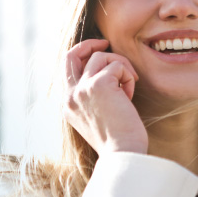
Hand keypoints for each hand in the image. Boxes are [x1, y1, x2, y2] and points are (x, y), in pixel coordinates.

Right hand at [64, 39, 147, 154]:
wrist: (123, 154)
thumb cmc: (117, 140)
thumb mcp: (96, 117)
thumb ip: (92, 96)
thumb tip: (105, 72)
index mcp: (67, 105)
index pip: (67, 69)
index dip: (82, 55)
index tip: (99, 52)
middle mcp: (70, 95)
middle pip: (72, 54)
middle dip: (90, 44)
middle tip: (106, 43)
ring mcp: (82, 89)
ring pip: (101, 57)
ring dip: (120, 67)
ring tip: (128, 87)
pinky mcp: (99, 84)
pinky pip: (117, 65)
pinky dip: (128, 76)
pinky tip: (130, 96)